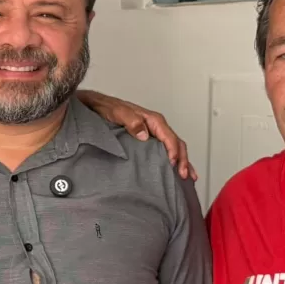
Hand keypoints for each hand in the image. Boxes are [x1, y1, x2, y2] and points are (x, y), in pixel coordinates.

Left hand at [77, 92, 196, 179]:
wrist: (97, 106)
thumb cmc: (108, 108)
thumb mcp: (118, 112)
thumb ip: (131, 121)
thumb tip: (144, 134)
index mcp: (153, 120)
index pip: (169, 137)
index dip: (173, 151)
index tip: (172, 164)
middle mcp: (156, 127)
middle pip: (176, 144)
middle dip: (183, 160)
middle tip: (184, 175)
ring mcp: (153, 133)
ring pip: (175, 148)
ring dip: (182, 162)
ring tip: (188, 177)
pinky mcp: (148, 140)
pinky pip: (165, 150)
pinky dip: (174, 160)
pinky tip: (177, 170)